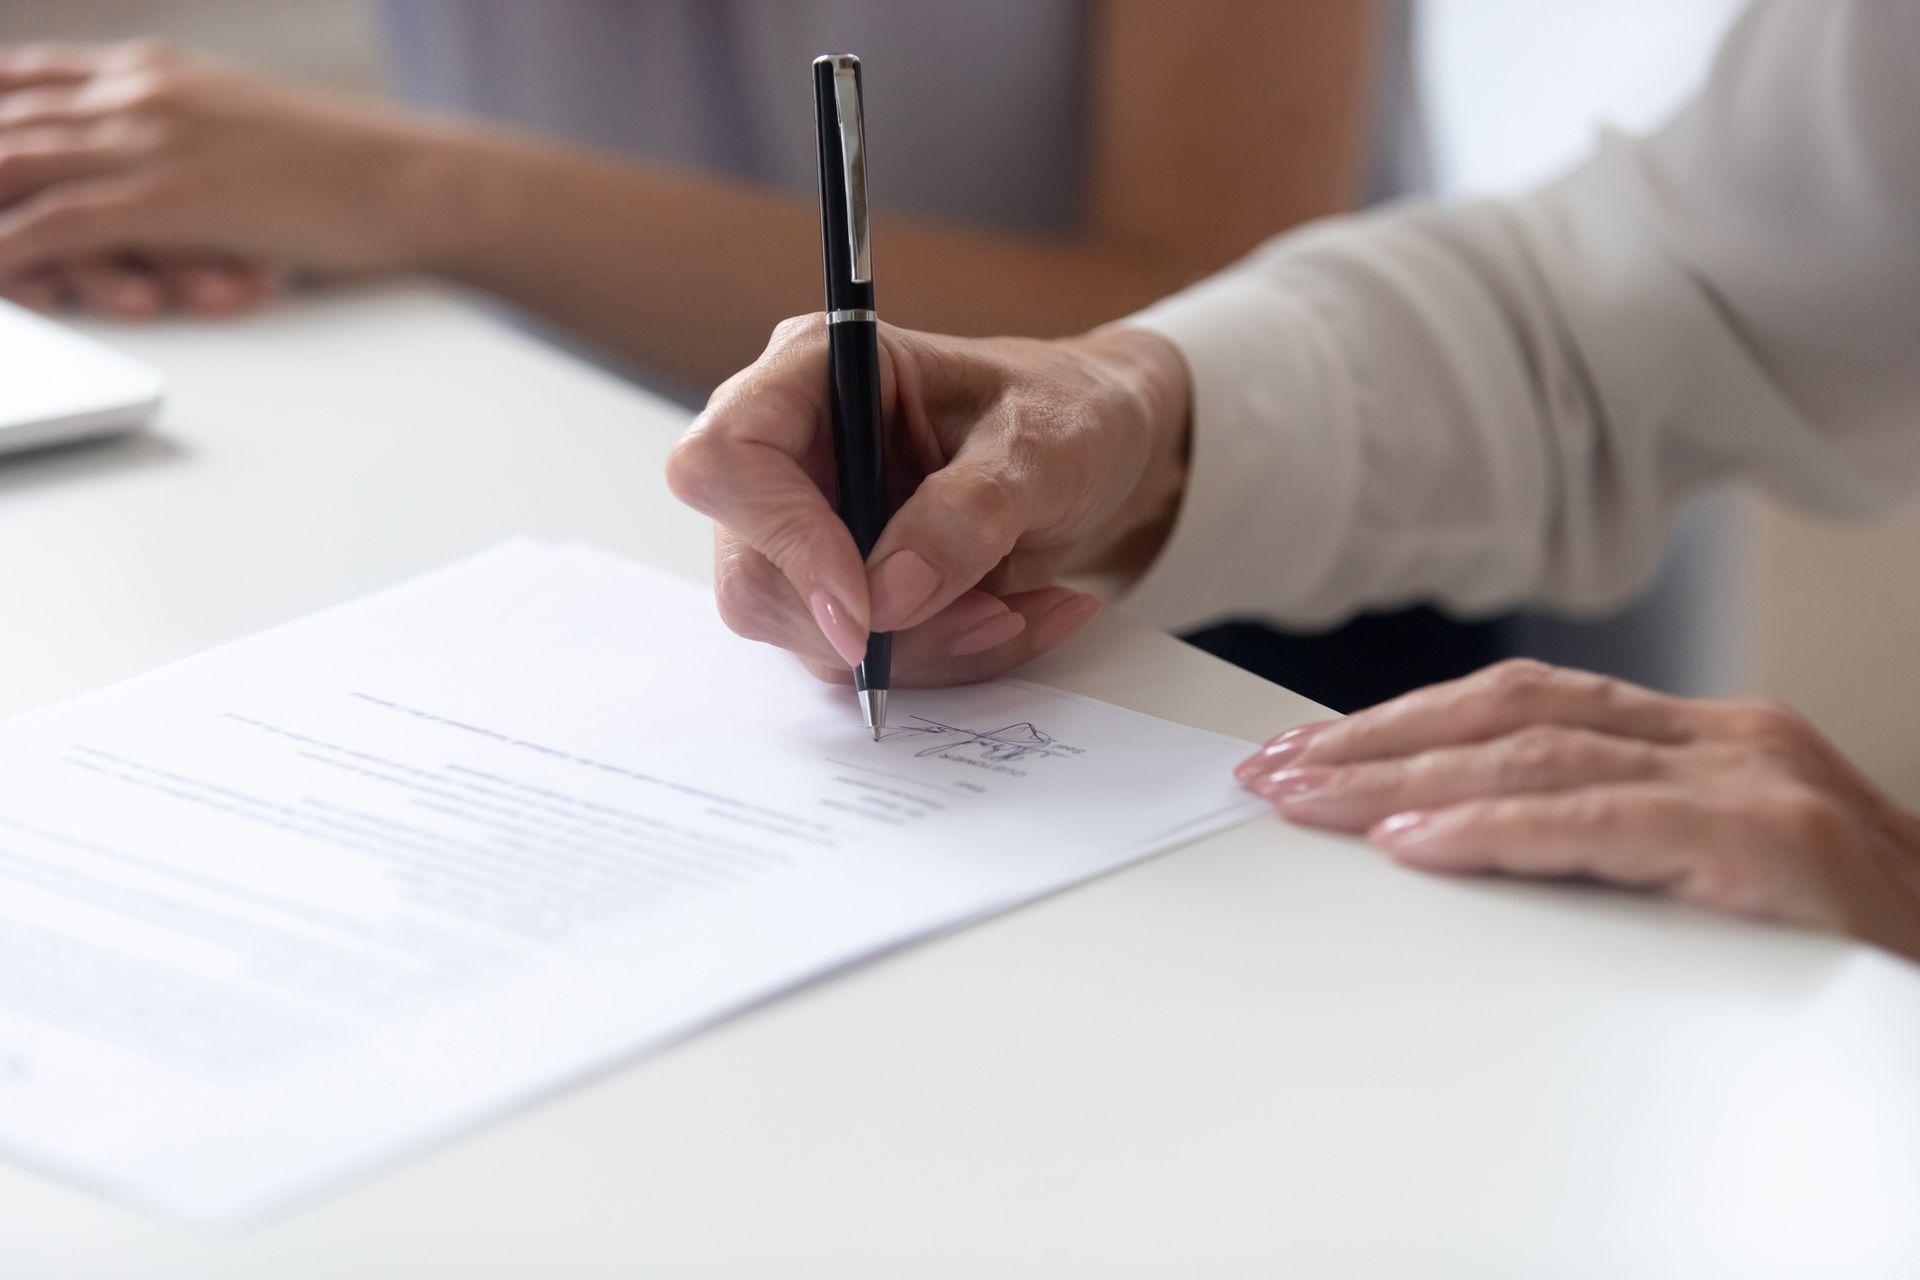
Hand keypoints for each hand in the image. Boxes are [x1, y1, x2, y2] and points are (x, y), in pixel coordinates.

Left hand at [0, 41, 448, 306]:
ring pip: (11, 165)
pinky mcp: (170, 198)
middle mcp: (138, 92)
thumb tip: (155, 173)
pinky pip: (56, 224)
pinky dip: (9, 250)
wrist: (419, 181)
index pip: (23, 76)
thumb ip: (187, 134)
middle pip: (2, 116)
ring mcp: (150, 140)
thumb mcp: (250, 130)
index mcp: (155, 72)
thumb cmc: (353, 171)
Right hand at [666, 315, 1190, 683]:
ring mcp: (804, 527)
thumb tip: (888, 597)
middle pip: (752, 571)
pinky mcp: (837, 589)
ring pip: (804, 634)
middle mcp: (789, 451)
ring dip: (920, 649)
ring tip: (1018, 611)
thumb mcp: (1041, 447)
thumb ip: (967, 513)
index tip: (866, 605)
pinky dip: (941, 659)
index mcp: (813, 372)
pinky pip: (858, 660)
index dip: (781, 538)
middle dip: (871, 622)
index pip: (727, 459)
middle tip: (990, 615)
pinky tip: (1014, 618)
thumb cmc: (1068, 413)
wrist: (1102, 450)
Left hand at [1236, 659, 1919, 959]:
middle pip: (1507, 714)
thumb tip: (1448, 845)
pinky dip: (1495, 829)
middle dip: (1375, 743)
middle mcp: (1723, 737)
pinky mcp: (1770, 841)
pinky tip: (1412, 843)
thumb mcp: (1709, 872)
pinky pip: (1600, 822)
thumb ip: (1606, 842)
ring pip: (1534, 754)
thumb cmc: (1840, 943)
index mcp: (1701, 737)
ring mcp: (1751, 780)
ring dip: (1402, 778)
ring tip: (1310, 801)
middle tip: (1274, 772)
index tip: (1307, 754)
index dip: (1400, 726)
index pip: (1518, 707)